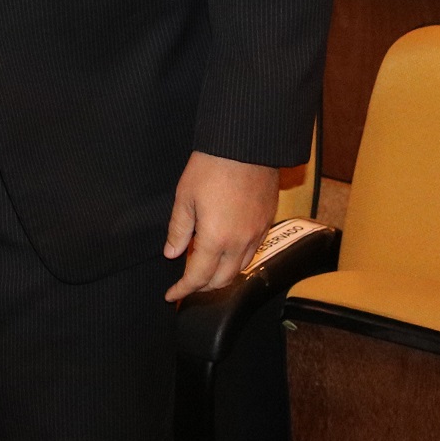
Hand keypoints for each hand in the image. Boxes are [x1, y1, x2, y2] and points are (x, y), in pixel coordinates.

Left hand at [162, 151, 278, 301]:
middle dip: (203, 286)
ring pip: (240, 268)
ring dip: (222, 275)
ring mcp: (258, 233)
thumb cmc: (211, 167)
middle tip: (187, 282)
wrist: (246, 145)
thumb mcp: (184, 197)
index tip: (172, 295)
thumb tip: (172, 253)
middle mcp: (240, 242)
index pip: (198, 277)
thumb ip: (179, 230)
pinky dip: (237, 259)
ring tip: (205, 267)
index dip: (183, 289)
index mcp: (216, 239)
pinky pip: (253, 251)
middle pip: (223, 280)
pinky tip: (226, 250)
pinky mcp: (267, 222)